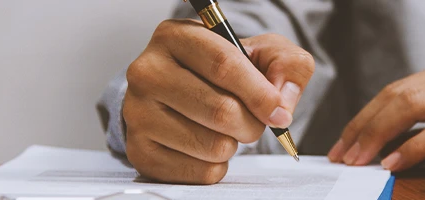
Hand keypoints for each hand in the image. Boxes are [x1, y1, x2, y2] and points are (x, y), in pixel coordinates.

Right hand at [123, 19, 313, 183]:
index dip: (260, 93)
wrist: (186, 93)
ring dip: (234, 145)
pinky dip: (216, 165)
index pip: (224, 64)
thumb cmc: (225, 71)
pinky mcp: (139, 150)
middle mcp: (147, 72)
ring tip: (224, 129)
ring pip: (212, 145)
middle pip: (220, 110)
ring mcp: (137, 113)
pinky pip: (200, 172)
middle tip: (253, 121)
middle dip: (252, 123)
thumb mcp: (263, 52)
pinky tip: (207, 146)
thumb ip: (286, 64)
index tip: (278, 112)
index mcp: (176, 36)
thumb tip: (282, 102)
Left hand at [327, 48, 424, 170]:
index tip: (346, 142)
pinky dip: (417, 146)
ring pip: (417, 104)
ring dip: (380, 134)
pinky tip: (397, 161)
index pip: (401, 87)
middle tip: (342, 154)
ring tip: (360, 159)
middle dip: (364, 125)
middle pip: (400, 93)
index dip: (367, 115)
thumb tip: (398, 148)